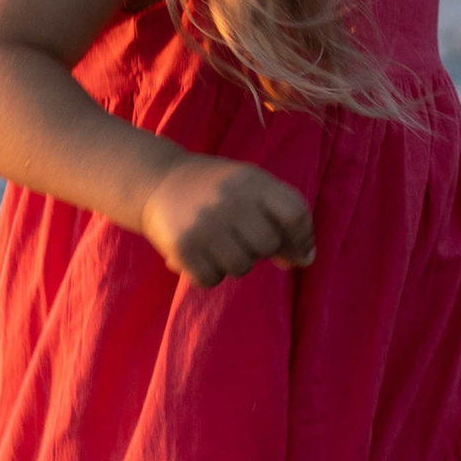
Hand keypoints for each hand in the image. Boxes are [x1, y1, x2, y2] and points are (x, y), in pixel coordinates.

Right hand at [139, 153, 314, 286]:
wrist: (156, 182)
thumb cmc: (214, 188)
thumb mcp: (250, 185)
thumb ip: (280, 214)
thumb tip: (304, 260)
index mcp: (252, 180)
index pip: (295, 214)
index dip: (303, 238)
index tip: (299, 252)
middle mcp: (229, 200)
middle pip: (268, 244)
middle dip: (262, 249)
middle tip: (243, 239)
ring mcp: (205, 224)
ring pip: (241, 266)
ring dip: (234, 262)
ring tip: (218, 243)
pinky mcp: (183, 247)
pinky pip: (211, 279)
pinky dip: (208, 273)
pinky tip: (200, 254)